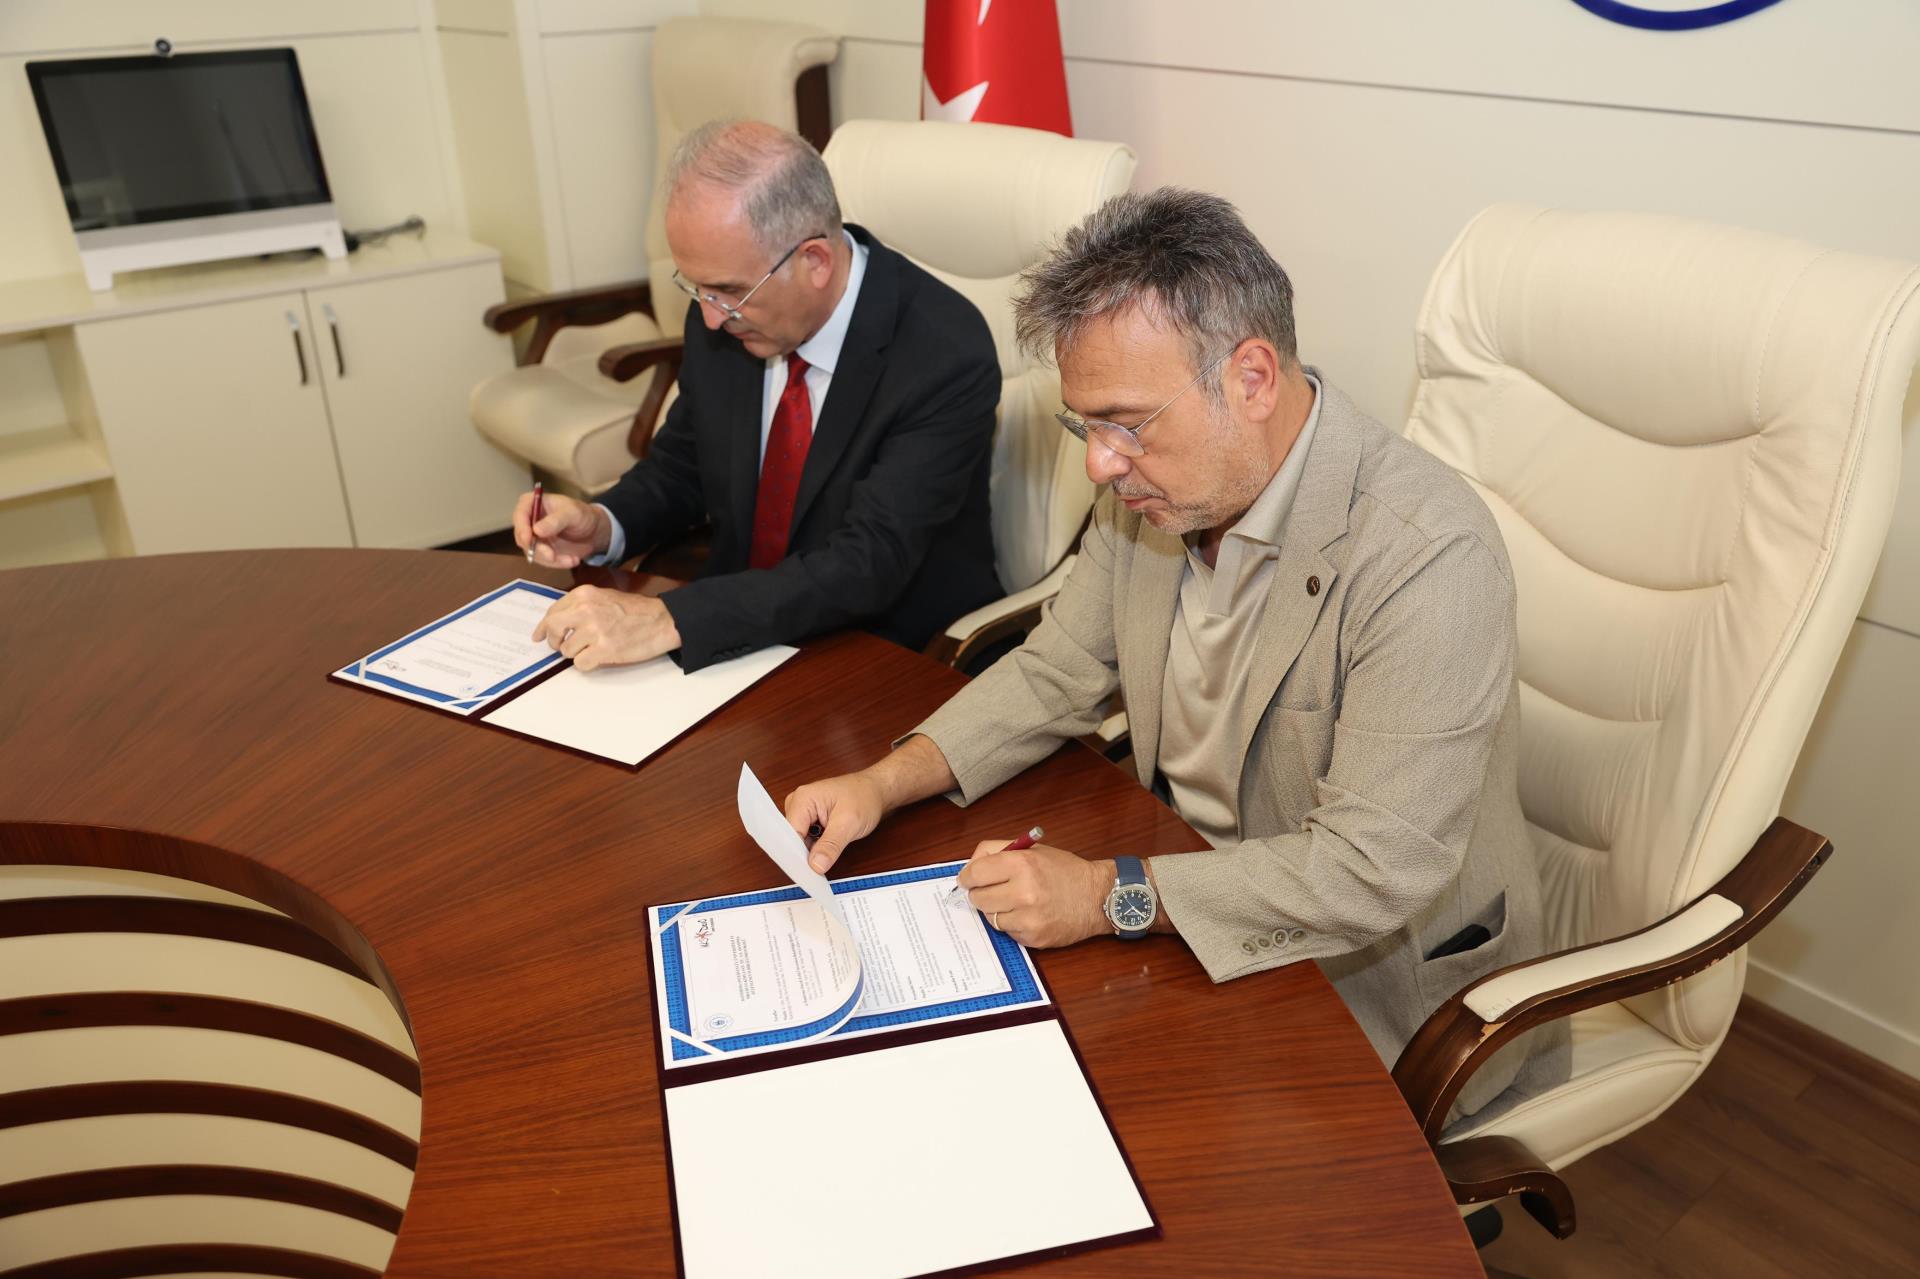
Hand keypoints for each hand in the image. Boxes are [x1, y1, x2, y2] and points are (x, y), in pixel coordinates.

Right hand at [513, 490, 607, 567]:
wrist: (593, 531)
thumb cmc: (582, 515)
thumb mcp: (572, 513)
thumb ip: (555, 520)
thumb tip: (536, 530)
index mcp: (531, 503)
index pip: (520, 515)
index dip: (521, 528)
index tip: (528, 538)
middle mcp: (528, 521)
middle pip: (522, 537)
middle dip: (537, 549)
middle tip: (552, 556)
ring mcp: (533, 537)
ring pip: (533, 552)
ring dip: (552, 559)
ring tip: (572, 559)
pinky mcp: (540, 551)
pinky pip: (544, 561)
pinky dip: (558, 563)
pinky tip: (573, 560)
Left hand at [532, 585, 679, 669]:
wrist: (662, 621)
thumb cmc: (636, 611)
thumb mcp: (604, 597)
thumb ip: (580, 605)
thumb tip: (557, 622)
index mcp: (584, 595)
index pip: (553, 612)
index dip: (543, 627)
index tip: (539, 636)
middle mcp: (586, 610)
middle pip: (552, 629)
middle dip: (553, 641)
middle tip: (559, 646)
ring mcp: (594, 630)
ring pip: (566, 650)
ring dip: (575, 654)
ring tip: (592, 649)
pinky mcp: (604, 650)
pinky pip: (580, 664)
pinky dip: (586, 664)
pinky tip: (598, 657)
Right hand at [785, 772, 887, 873]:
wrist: (876, 790)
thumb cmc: (865, 797)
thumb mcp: (849, 824)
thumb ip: (831, 845)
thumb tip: (815, 865)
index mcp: (803, 798)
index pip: (790, 834)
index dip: (797, 855)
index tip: (807, 872)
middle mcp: (798, 803)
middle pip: (792, 838)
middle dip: (805, 854)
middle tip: (820, 868)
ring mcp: (804, 811)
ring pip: (799, 840)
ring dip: (812, 851)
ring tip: (828, 854)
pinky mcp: (810, 818)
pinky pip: (807, 838)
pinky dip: (816, 847)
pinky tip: (826, 851)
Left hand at [960, 843, 1115, 948]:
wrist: (1097, 897)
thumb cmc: (1065, 871)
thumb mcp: (1033, 850)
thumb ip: (997, 851)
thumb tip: (969, 867)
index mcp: (1022, 863)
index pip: (974, 873)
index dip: (967, 877)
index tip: (967, 880)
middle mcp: (1023, 891)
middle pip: (977, 898)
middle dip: (981, 894)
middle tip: (993, 891)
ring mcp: (1028, 918)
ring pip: (990, 917)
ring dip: (997, 910)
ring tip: (1016, 902)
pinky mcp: (1033, 938)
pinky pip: (1007, 932)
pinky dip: (1012, 924)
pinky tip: (1029, 915)